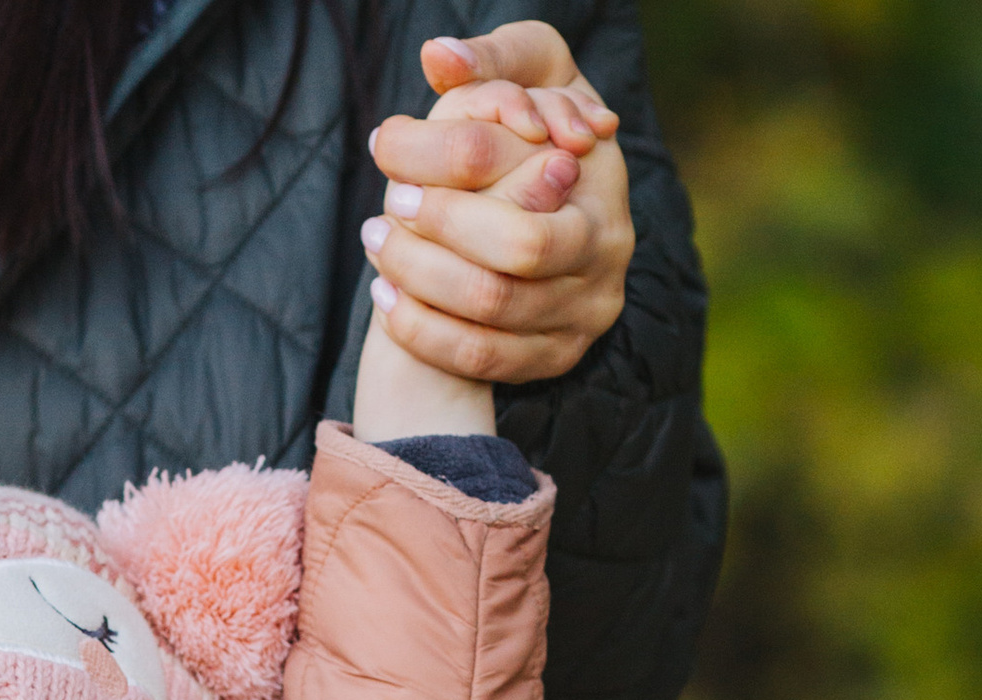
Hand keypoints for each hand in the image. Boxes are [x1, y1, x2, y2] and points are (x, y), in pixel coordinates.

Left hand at [363, 23, 633, 397]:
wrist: (569, 211)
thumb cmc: (540, 128)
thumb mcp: (532, 72)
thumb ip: (493, 58)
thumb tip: (440, 58)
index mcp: (599, 172)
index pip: (512, 166)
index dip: (441, 156)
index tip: (386, 148)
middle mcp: (606, 245)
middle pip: (516, 248)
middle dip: (437, 229)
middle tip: (385, 207)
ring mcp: (588, 309)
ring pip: (492, 308)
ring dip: (419, 281)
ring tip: (376, 248)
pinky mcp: (558, 356)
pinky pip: (483, 359)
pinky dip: (425, 332)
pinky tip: (387, 299)